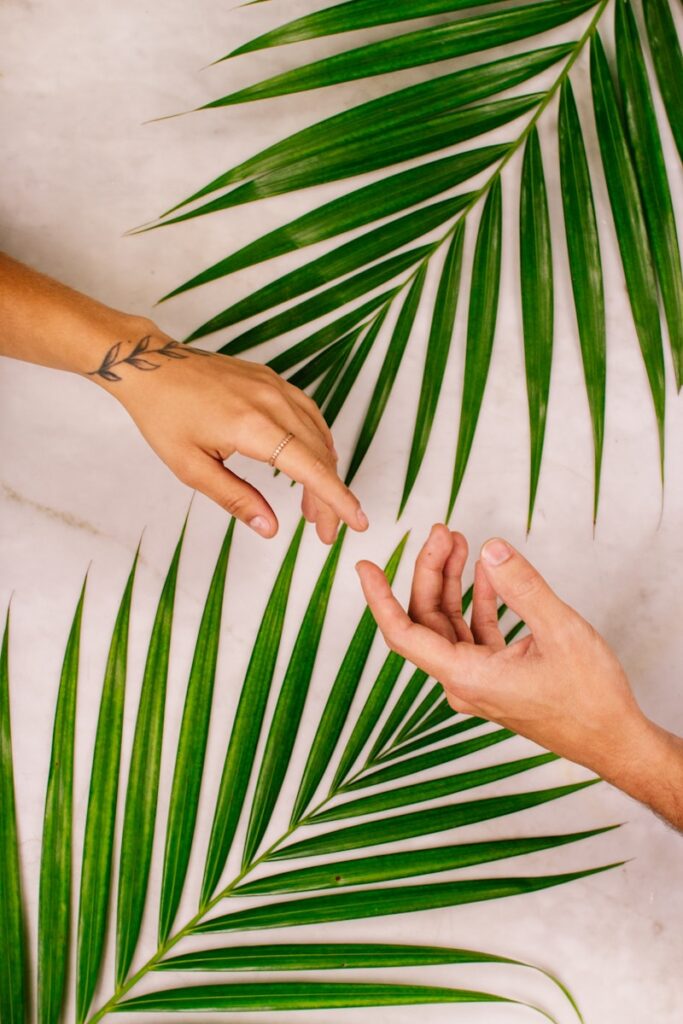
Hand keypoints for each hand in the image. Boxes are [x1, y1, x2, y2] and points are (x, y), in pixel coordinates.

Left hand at [100, 327, 367, 543]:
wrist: (150, 366)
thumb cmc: (163, 415)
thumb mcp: (191, 468)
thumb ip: (235, 499)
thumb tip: (270, 528)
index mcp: (254, 427)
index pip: (311, 469)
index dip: (338, 499)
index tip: (357, 522)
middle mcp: (273, 402)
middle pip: (320, 457)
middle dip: (329, 498)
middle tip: (325, 531)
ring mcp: (276, 387)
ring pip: (319, 435)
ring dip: (324, 472)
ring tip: (313, 507)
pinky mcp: (272, 380)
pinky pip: (309, 414)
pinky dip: (317, 444)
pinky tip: (310, 463)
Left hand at [356, 524, 648, 781]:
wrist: (614, 740)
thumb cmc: (590, 698)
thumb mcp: (561, 631)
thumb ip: (523, 586)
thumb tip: (492, 549)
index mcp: (467, 677)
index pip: (403, 634)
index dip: (379, 598)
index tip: (365, 567)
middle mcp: (463, 682)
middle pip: (427, 619)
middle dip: (430, 571)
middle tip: (442, 531)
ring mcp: (477, 682)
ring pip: (449, 625)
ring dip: (452, 583)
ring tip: (459, 542)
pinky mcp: (495, 679)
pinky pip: (473, 635)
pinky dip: (477, 603)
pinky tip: (487, 576)